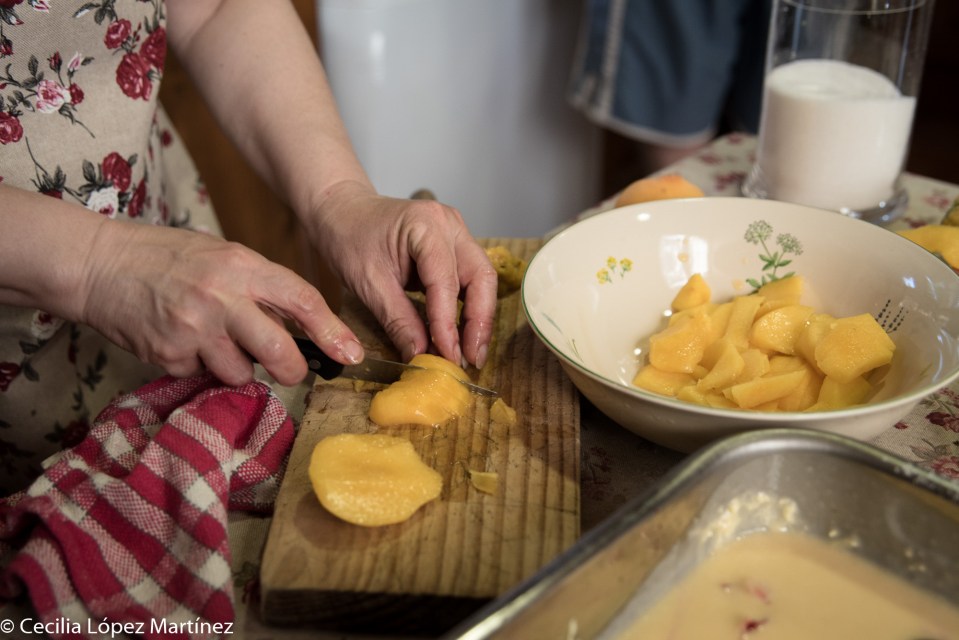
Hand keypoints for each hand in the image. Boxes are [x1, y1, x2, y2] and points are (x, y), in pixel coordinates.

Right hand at [77, 220, 362, 386]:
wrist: (101, 265)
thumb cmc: (169, 258)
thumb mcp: (224, 255)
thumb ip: (262, 286)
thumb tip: (302, 328)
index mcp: (242, 266)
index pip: (303, 301)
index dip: (333, 331)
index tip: (352, 353)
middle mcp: (221, 297)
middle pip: (280, 352)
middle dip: (293, 370)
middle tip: (291, 370)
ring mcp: (194, 329)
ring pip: (242, 373)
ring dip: (238, 367)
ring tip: (215, 341)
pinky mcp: (169, 356)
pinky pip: (203, 376)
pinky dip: (200, 366)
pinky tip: (184, 341)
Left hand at [308, 181, 497, 367]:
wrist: (341, 212)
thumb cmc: (348, 237)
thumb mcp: (368, 284)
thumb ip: (398, 321)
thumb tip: (421, 356)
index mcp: (426, 224)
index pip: (446, 281)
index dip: (448, 323)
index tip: (448, 356)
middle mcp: (450, 225)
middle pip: (481, 277)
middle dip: (479, 322)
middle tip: (470, 359)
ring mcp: (456, 233)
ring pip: (482, 279)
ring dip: (478, 318)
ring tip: (469, 353)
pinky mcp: (454, 247)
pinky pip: (469, 279)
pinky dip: (468, 308)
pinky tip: (461, 334)